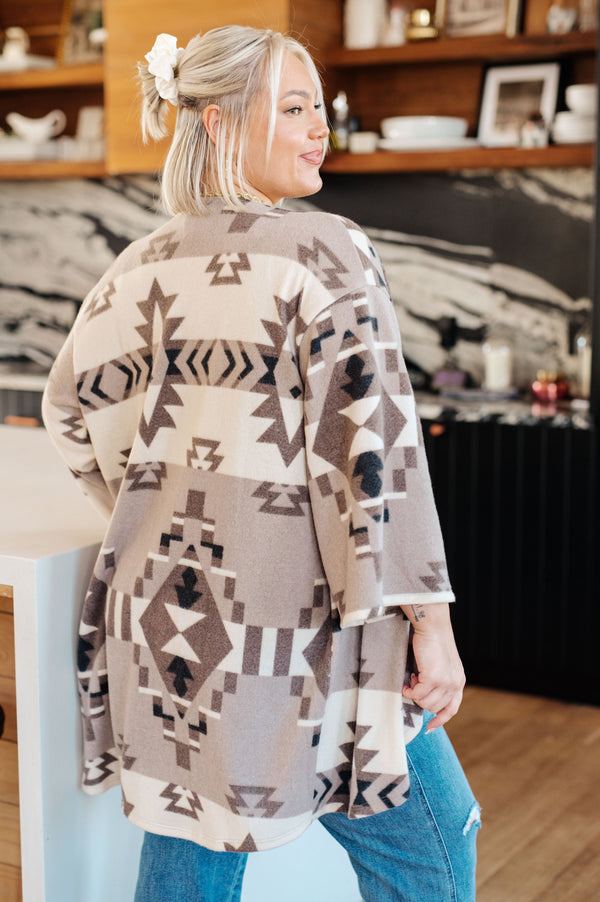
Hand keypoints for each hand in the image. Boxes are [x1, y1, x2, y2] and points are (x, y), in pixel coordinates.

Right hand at [400, 602, 464, 731]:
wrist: (433, 627)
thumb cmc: (433, 642)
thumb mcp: (442, 665)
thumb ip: (439, 681)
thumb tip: (424, 697)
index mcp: (459, 681)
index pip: (452, 708)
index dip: (440, 719)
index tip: (429, 727)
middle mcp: (455, 684)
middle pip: (434, 707)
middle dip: (421, 698)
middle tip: (414, 682)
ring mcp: (445, 682)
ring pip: (424, 702)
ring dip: (415, 693)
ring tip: (412, 678)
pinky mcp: (433, 678)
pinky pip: (416, 694)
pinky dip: (409, 690)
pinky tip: (407, 681)